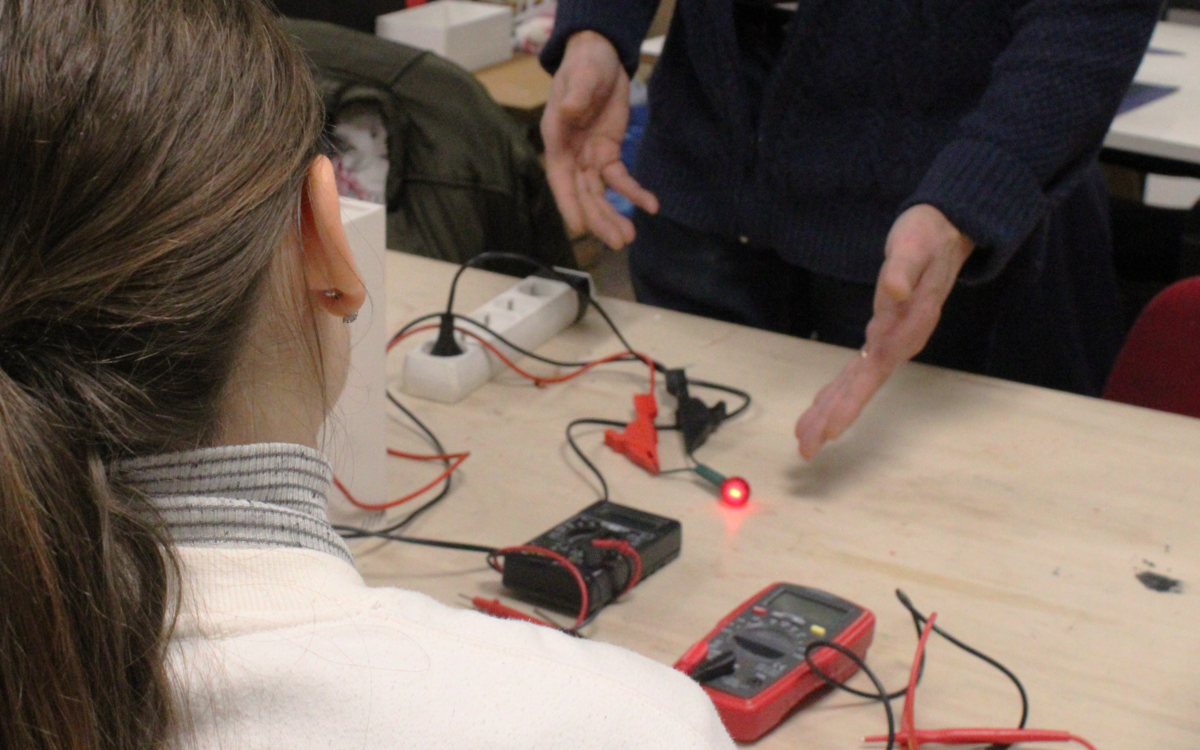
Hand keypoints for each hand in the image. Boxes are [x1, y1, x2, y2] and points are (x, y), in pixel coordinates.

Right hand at [541, 31, 658, 248]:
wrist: (600, 59)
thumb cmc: (584, 66)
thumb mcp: (581, 75)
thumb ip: (576, 94)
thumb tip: (570, 111)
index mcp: (557, 140)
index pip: (560, 179)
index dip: (568, 204)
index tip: (578, 228)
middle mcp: (571, 155)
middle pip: (582, 194)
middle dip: (598, 219)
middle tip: (618, 241)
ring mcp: (589, 157)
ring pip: (599, 194)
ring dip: (612, 215)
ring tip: (628, 237)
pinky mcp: (608, 154)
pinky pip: (620, 179)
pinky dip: (634, 193)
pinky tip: (650, 206)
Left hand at [794, 204, 974, 458]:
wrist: (947, 232)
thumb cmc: (928, 238)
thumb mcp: (914, 246)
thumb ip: (902, 269)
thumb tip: (894, 290)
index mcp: (905, 328)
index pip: (872, 373)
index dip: (850, 403)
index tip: (831, 430)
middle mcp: (898, 343)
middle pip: (860, 388)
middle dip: (832, 418)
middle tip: (805, 448)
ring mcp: (892, 343)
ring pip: (856, 384)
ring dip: (831, 411)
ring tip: (805, 438)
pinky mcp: (883, 336)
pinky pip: (858, 371)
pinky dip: (839, 390)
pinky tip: (824, 405)